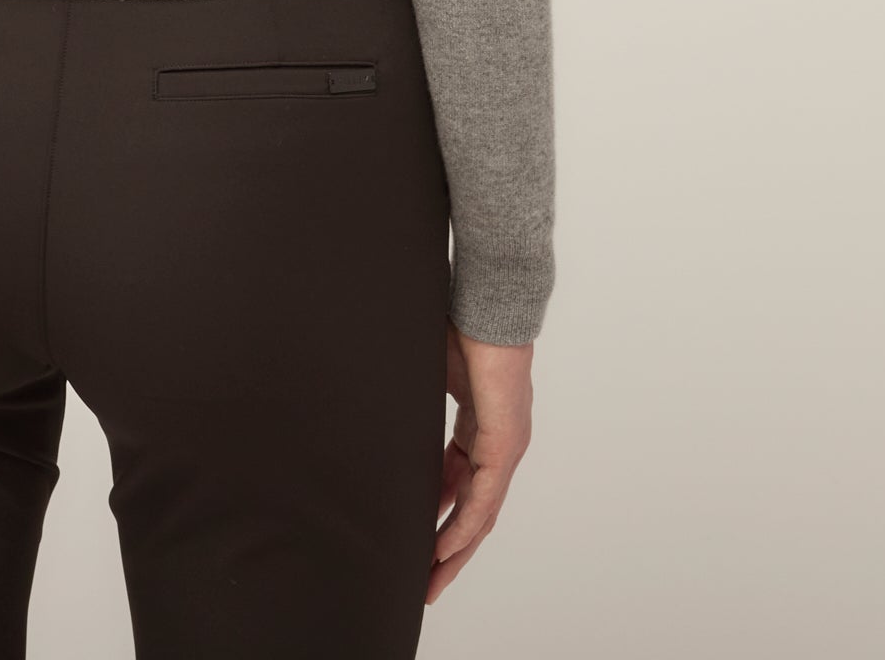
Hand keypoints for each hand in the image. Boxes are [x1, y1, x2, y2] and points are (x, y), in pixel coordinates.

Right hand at [427, 324, 531, 604]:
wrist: (487, 302)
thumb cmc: (460, 326)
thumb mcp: (429, 376)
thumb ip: (414, 403)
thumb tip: (379, 410)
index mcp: (479, 429)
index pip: (459, 485)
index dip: (438, 517)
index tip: (417, 542)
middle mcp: (497, 444)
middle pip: (473, 511)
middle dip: (448, 550)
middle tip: (425, 581)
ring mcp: (505, 446)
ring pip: (480, 513)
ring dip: (455, 549)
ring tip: (432, 579)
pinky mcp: (505, 443)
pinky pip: (484, 498)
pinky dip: (464, 525)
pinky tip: (445, 548)